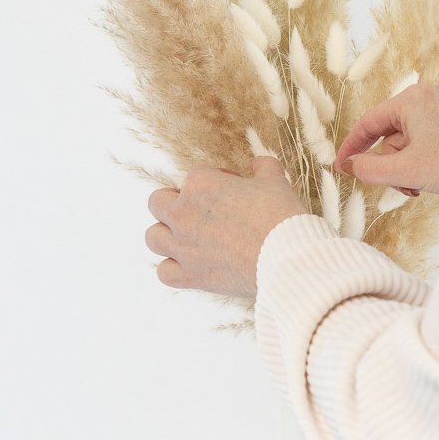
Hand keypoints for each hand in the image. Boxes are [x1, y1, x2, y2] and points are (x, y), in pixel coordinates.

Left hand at [145, 157, 308, 298]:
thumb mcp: (275, 181)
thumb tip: (259, 163)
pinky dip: (173, 269)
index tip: (233, 194)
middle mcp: (184, 213)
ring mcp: (182, 246)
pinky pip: (164, 272)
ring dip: (167, 235)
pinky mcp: (190, 275)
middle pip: (158, 203)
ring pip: (153, 237)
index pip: (193, 177)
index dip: (215, 183)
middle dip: (175, 204)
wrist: (285, 257)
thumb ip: (263, 168)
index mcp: (200, 184)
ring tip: (187, 238)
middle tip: (200, 212)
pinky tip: (190, 265)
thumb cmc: (280, 216)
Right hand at [333, 83, 438, 197]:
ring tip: (425, 185)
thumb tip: (350, 166)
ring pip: (414, 138)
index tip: (342, 166)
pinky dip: (429, 158)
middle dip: (393, 164)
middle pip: (393, 133)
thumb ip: (370, 170)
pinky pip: (434, 136)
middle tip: (404, 187)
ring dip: (412, 164)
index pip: (369, 123)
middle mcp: (430, 94)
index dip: (352, 147)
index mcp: (412, 99)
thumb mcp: (407, 171)